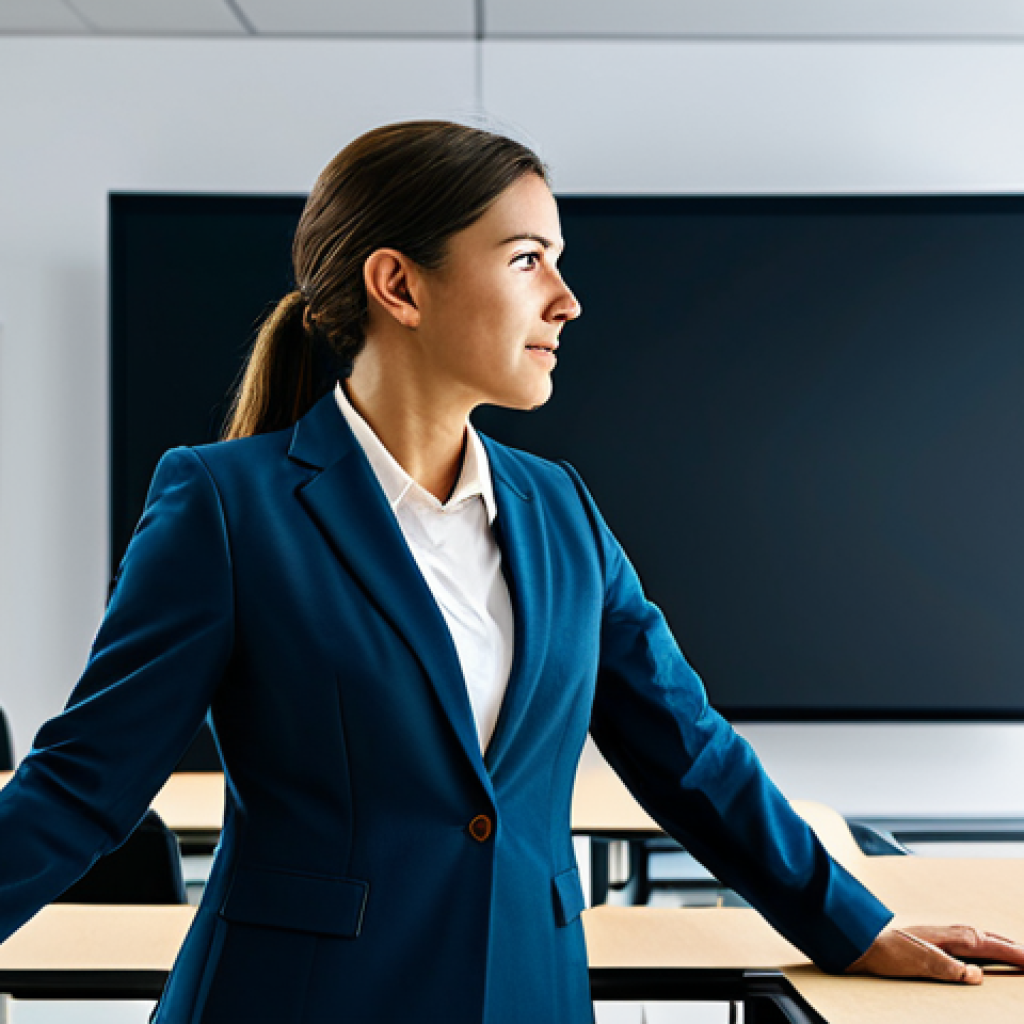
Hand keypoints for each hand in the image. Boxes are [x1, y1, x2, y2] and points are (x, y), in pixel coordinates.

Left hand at [846, 924, 1023, 983]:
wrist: (861, 943)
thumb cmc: (888, 953)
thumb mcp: (920, 963)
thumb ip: (950, 968)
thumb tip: (977, 975)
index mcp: (948, 938)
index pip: (988, 945)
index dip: (1012, 953)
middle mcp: (946, 933)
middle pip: (986, 938)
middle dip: (1011, 947)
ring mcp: (939, 935)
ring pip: (977, 938)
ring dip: (997, 944)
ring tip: (1014, 951)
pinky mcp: (931, 941)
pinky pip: (965, 942)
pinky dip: (981, 945)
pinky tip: (979, 951)